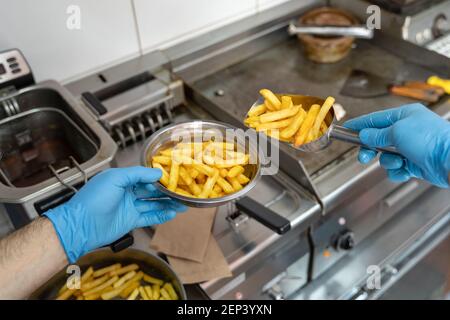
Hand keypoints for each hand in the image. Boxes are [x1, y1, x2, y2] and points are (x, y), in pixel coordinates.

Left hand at [45, 166, 186, 262]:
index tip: (173, 176)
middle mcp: (126, 192)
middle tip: (181, 191)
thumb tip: (157, 173)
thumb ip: (138, 174)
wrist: (81, 225)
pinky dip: (161, 216)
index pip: (144, 176)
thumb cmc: (94, 198)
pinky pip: (149, 217)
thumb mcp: (115, 178)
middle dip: (166, 191)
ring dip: (167, 204)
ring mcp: (129, 207)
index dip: (158, 177)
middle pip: (151, 190)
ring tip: (182, 203)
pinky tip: (172, 213)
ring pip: (153, 204)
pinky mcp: (130, 221)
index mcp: (121, 179)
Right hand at [344, 103, 449, 187]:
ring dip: (388, 161)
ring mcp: (412, 147)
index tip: (347, 128)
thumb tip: (364, 135)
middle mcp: (408, 130)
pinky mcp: (415, 163)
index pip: (375, 119)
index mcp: (405, 115)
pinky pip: (397, 168)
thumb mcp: (397, 132)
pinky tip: (405, 170)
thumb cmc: (431, 140)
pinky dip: (398, 171)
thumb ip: (376, 135)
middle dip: (370, 149)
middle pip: (378, 139)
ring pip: (386, 156)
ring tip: (398, 162)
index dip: (360, 124)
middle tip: (364, 156)